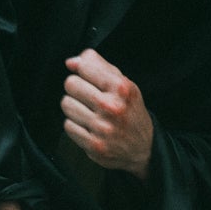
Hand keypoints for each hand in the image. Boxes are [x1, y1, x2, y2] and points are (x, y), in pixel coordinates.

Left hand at [62, 49, 153, 178]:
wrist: (144, 147)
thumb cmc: (130, 111)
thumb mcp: (124, 84)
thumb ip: (98, 66)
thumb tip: (70, 62)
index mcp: (121, 88)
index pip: (84, 67)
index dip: (84, 71)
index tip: (89, 78)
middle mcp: (112, 107)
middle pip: (71, 84)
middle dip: (77, 88)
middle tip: (88, 97)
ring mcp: (102, 128)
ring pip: (67, 104)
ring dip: (75, 107)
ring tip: (89, 112)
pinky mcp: (93, 145)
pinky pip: (68, 125)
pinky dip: (76, 125)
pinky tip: (88, 126)